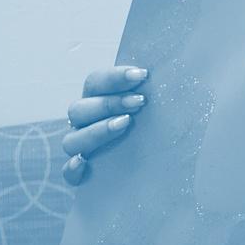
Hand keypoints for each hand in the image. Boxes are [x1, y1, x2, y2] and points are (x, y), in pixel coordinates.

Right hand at [63, 64, 146, 184]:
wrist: (154, 169)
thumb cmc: (153, 129)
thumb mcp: (155, 109)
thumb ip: (154, 91)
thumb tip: (176, 68)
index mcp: (96, 100)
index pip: (95, 83)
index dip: (115, 77)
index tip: (142, 75)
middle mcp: (84, 124)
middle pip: (79, 109)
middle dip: (108, 103)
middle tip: (140, 102)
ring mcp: (80, 150)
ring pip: (72, 140)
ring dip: (96, 130)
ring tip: (124, 125)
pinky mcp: (81, 176)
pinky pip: (68, 173)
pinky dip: (73, 168)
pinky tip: (84, 163)